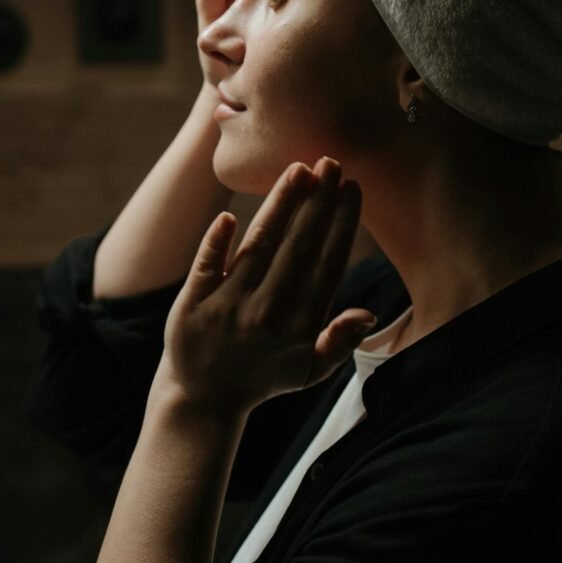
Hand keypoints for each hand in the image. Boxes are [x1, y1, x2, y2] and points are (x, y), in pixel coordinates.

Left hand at [154, 157, 375, 420]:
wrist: (202, 400)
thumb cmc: (264, 377)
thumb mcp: (309, 371)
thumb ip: (340, 342)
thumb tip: (369, 313)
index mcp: (300, 325)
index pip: (326, 264)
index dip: (341, 224)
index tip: (352, 188)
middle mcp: (267, 312)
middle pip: (297, 246)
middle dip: (317, 202)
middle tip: (331, 162)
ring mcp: (228, 306)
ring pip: (258, 246)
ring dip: (280, 205)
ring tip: (298, 170)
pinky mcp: (192, 304)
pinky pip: (206, 265)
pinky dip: (216, 242)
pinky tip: (230, 215)